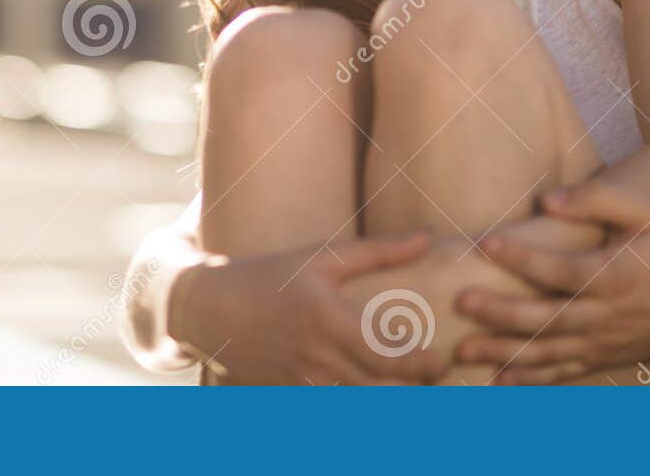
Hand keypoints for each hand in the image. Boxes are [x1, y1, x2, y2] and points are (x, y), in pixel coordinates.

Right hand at [172, 232, 448, 384]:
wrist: (208, 307)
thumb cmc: (269, 275)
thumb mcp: (322, 257)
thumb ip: (378, 251)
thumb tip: (427, 238)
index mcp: (328, 322)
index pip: (386, 358)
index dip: (419, 366)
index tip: (441, 361)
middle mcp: (316, 359)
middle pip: (377, 391)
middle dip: (412, 391)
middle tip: (436, 381)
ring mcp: (299, 384)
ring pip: (355, 406)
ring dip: (386, 403)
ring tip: (411, 393)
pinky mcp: (287, 397)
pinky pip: (328, 411)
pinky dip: (353, 408)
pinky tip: (369, 400)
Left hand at [455, 183, 649, 382]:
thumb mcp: (646, 213)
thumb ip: (597, 199)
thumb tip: (547, 200)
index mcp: (613, 275)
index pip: (561, 269)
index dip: (523, 257)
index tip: (486, 243)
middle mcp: (605, 314)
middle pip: (546, 316)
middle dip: (501, 311)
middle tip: (461, 301)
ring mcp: (601, 342)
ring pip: (547, 351)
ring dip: (503, 351)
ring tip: (462, 350)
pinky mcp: (600, 358)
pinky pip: (562, 373)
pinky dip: (530, 379)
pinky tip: (497, 380)